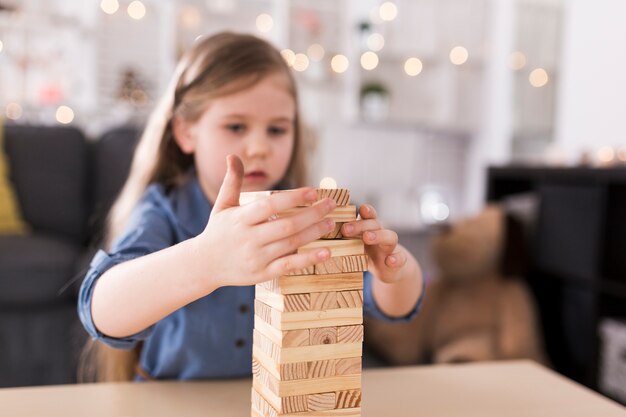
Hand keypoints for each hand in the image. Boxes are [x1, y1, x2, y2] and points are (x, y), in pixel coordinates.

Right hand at [194, 155, 335, 287]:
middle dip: (311, 214)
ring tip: (330, 222)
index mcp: (240, 219)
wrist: (204, 265)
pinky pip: (289, 266)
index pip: (270, 206)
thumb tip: (233, 156)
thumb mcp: (223, 205)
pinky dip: (309, 260)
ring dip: (313, 233)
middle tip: (331, 204)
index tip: (313, 191)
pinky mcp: (262, 274)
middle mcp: (249, 238)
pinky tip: (326, 252)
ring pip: (290, 244)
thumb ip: (232, 181)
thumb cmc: (217, 231)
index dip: (292, 198)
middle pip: (286, 226)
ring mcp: (256, 257)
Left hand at [341, 204, 407, 283]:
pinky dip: (396, 259)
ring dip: (378, 235)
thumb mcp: (355, 244)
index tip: (359, 208)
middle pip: (376, 224)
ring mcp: (390, 247)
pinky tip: (390, 261)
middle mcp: (381, 234)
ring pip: (390, 236)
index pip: (369, 215)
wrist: (388, 269)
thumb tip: (320, 229)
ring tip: (367, 237)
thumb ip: (345, 235)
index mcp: (370, 228)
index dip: (366, 211)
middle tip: (346, 229)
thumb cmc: (366, 253)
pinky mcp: (397, 262)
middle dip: (362, 225)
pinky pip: (400, 258)